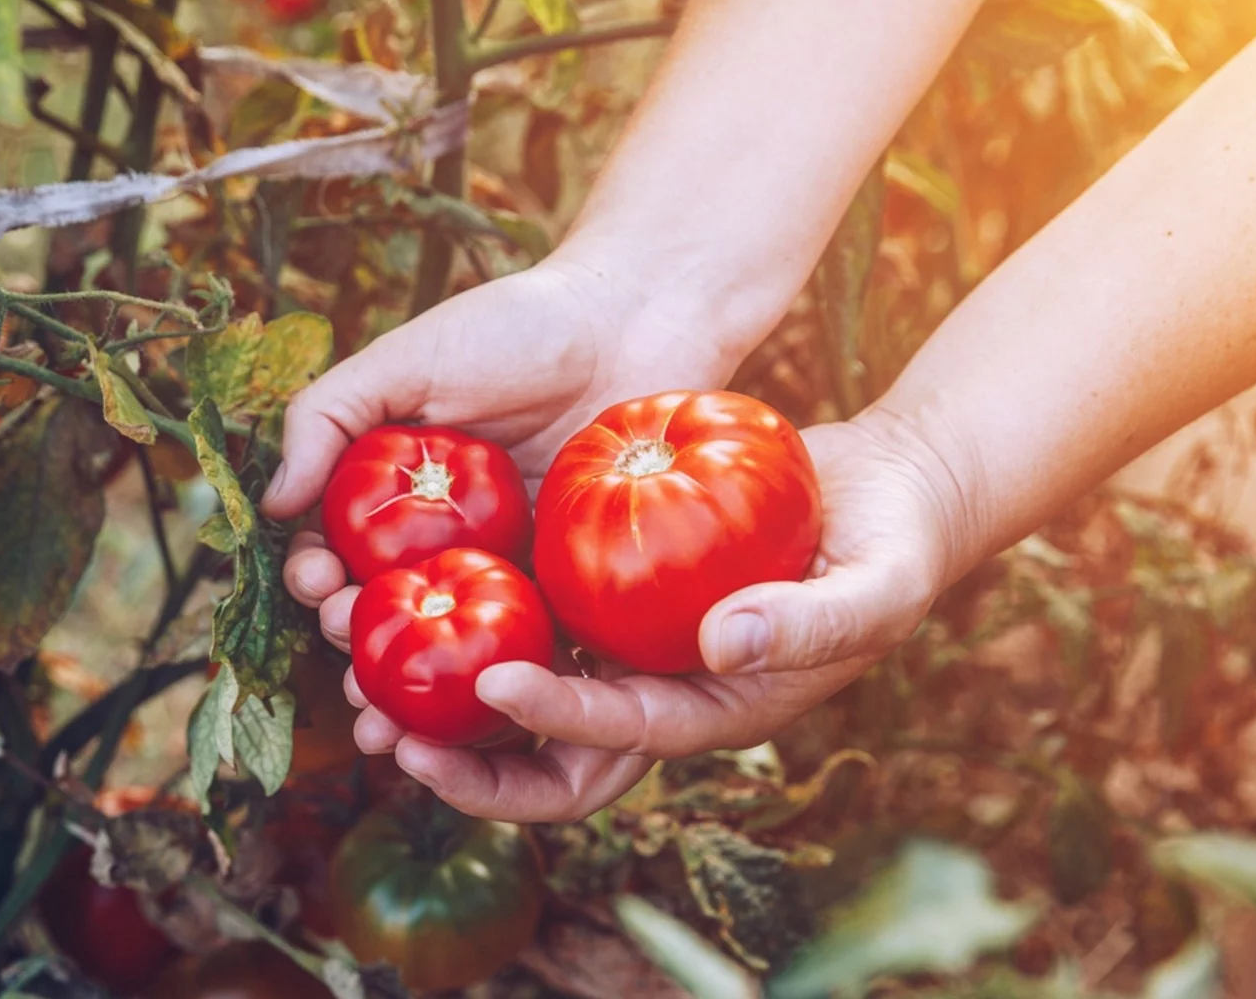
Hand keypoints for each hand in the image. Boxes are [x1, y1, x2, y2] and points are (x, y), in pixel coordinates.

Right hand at [262, 250, 776, 813]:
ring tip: (386, 723)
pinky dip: (501, 694)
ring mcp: (514, 570)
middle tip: (349, 655)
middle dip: (354, 649)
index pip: (341, 551)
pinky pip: (536, 651)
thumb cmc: (518, 328)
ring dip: (410, 697)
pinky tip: (475, 726)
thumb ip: (326, 417)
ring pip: (453, 650)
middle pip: (390, 613)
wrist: (640, 322)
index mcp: (402, 493)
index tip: (316, 583)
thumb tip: (272, 502)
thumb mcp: (404, 360)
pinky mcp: (578, 592)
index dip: (318, 578)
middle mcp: (450, 539)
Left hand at [332, 408, 969, 822]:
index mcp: (710, 711)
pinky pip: (529, 614)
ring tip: (362, 678)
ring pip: (518, 691)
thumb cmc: (892, 547)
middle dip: (467, 762)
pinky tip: (411, 582)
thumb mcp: (873, 585)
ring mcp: (625, 645)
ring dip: (441, 702)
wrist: (883, 493)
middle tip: (384, 733)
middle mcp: (654, 690)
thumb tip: (723, 644)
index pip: (618, 735)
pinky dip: (471, 615)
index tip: (492, 682)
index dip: (553, 719)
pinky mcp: (607, 591)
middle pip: (546, 756)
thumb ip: (809, 622)